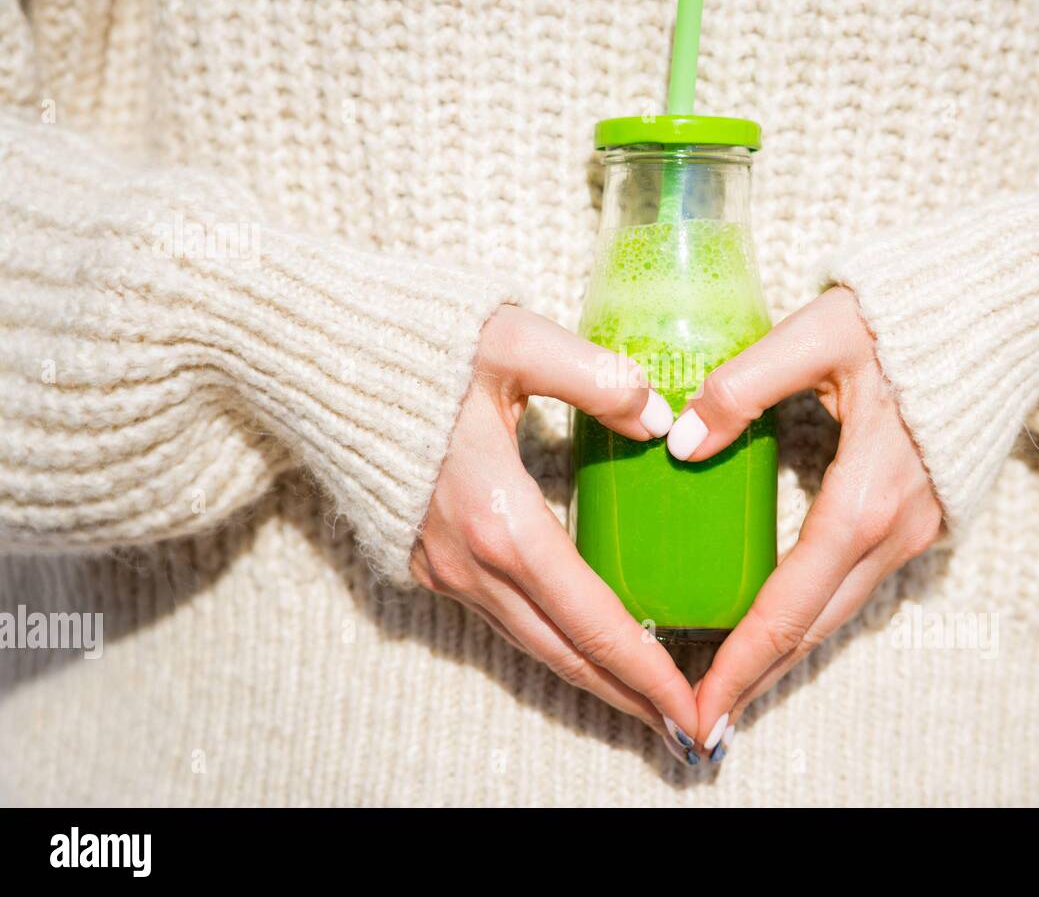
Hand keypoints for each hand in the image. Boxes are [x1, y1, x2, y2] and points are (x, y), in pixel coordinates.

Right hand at [411, 305, 700, 755]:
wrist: (317, 357)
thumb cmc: (418, 345)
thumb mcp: (514, 342)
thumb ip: (596, 378)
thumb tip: (658, 420)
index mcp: (501, 523)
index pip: (593, 619)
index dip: (647, 670)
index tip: (692, 705)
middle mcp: (470, 564)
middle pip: (564, 653)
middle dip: (628, 695)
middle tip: (684, 725)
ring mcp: (441, 568)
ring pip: (530, 643)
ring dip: (589, 675)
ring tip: (642, 695)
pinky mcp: (425, 559)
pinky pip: (501, 618)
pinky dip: (550, 642)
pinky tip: (579, 639)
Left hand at [666, 286, 942, 759]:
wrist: (1008, 311)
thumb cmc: (910, 317)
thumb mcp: (820, 334)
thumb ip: (743, 386)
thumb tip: (681, 443)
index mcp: (865, 498)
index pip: (789, 604)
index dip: (741, 662)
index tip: (699, 706)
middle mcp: (896, 531)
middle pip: (814, 627)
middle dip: (755, 676)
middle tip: (699, 717)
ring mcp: (915, 529)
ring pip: (838, 611)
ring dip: (784, 652)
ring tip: (730, 681)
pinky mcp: (923, 518)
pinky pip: (857, 584)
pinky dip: (813, 615)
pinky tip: (777, 621)